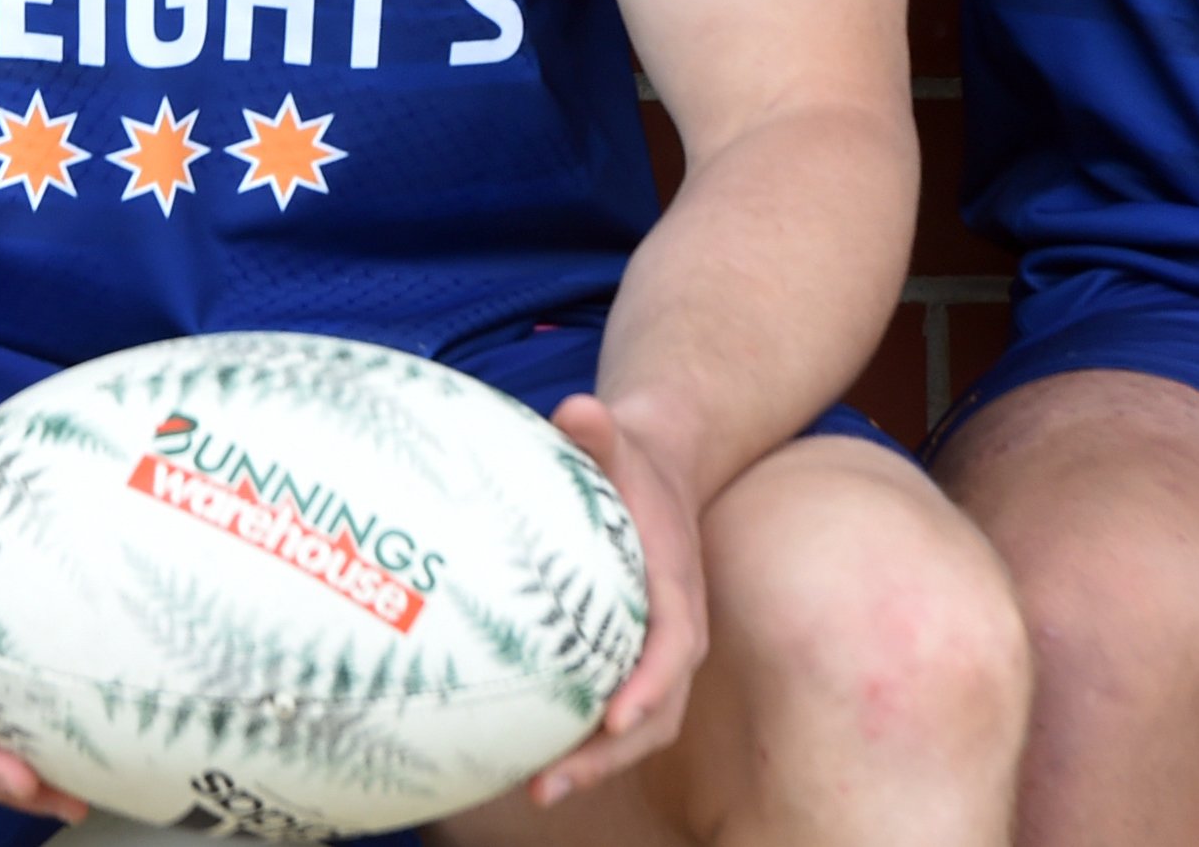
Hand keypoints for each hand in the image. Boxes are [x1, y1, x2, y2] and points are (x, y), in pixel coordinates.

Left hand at [522, 394, 710, 807]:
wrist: (658, 469)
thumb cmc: (631, 458)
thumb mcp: (618, 437)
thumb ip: (600, 429)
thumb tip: (579, 408)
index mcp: (679, 590)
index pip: (674, 649)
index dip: (649, 688)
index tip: (614, 720)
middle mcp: (675, 635)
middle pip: (655, 713)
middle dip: (609, 755)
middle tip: (551, 784)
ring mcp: (653, 655)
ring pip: (635, 727)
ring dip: (591, 764)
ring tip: (535, 789)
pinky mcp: (627, 662)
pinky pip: (607, 711)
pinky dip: (576, 741)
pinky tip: (518, 759)